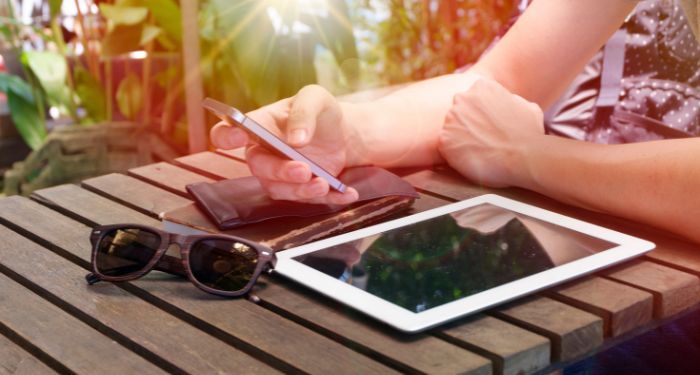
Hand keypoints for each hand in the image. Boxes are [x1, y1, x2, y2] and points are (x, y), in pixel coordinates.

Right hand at [210, 85, 358, 203]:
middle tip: (303, 169)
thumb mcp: (316, 98)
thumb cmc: (320, 111)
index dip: (226, 137)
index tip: (238, 136)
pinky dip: (329, 199)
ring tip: (323, 184)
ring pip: (279, 190)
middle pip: (259, 168)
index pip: (226, 133)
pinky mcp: (300, 189)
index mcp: (258, 126)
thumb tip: (296, 139)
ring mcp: (280, 174)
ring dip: (301, 191)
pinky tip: (347, 193)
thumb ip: (303, 113)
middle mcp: (264, 153)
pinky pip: (309, 200)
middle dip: (280, 171)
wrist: (344, 133)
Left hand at [439, 77, 543, 187]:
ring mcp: (450, 120)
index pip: (471, 98)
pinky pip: (445, 147)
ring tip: (478, 151)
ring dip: (460, 140)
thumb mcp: (526, 105)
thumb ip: (510, 100)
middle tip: (481, 139)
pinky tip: (471, 160)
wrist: (523, 156)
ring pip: (450, 130)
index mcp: (480, 86)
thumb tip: (509, 102)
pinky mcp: (444, 141)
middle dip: (466, 125)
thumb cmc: (529, 133)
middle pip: (457, 112)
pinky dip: (455, 155)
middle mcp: (461, 99)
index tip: (486, 126)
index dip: (478, 114)